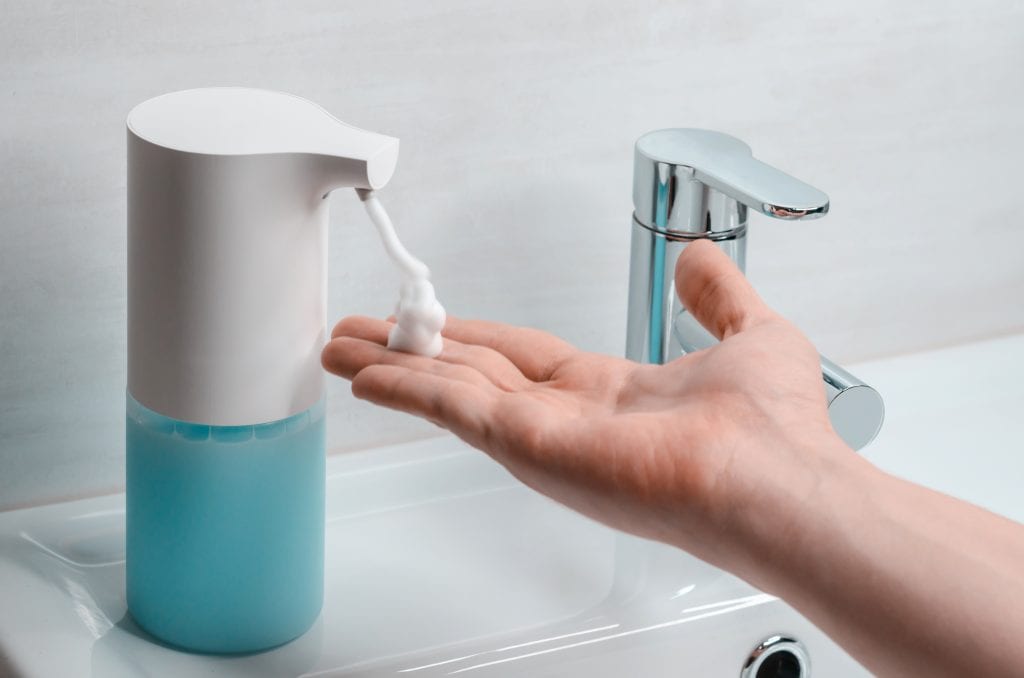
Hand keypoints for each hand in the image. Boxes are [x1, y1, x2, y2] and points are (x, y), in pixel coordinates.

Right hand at [322, 240, 857, 575]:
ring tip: (339, 347)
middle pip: (470, 372)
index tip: (436, 322)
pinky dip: (405, 387)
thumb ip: (715, 295)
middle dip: (412, 352)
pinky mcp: (531, 445)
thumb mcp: (748, 333)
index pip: (522, 358)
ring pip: (451, 388)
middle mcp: (568, 418)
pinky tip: (365, 372)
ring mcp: (545, 436)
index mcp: (609, 394)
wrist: (780, 480)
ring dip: (393, 366)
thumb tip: (696, 257)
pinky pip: (454, 406)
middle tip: (360, 334)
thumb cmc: (777, 429)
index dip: (473, 337)